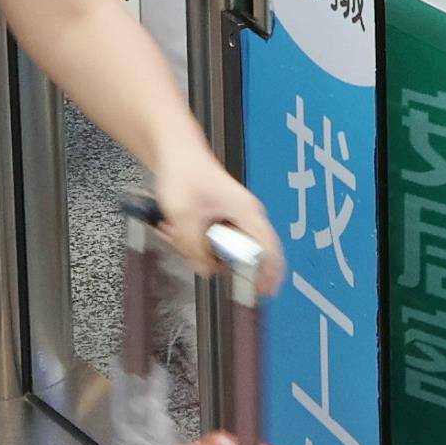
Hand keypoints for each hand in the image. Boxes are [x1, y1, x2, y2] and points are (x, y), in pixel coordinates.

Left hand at [154, 154, 283, 296]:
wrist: (175, 152)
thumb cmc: (185, 173)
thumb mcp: (184, 218)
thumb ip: (195, 249)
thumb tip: (206, 270)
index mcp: (247, 212)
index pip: (270, 250)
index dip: (270, 274)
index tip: (265, 292)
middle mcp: (246, 215)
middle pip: (244, 254)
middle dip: (217, 261)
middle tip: (198, 257)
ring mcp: (235, 217)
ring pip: (224, 250)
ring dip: (200, 250)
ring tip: (180, 233)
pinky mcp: (221, 218)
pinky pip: (213, 241)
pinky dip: (195, 242)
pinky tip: (179, 229)